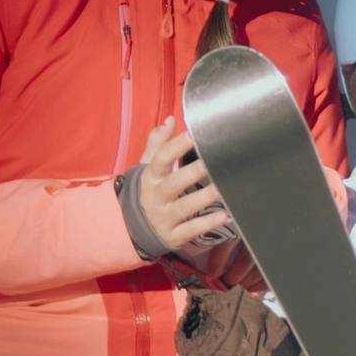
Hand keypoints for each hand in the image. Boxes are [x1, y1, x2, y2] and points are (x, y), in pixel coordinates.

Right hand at [132, 120, 264, 290]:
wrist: (129, 228)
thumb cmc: (148, 191)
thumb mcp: (147, 168)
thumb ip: (158, 143)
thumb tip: (171, 119)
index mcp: (150, 177)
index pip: (161, 160)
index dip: (176, 146)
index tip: (194, 134)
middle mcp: (155, 197)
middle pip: (174, 183)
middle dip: (194, 172)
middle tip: (214, 162)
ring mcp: (164, 218)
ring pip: (185, 207)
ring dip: (204, 198)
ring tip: (223, 189)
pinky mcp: (173, 236)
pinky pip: (191, 230)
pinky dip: (207, 224)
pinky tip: (225, 216)